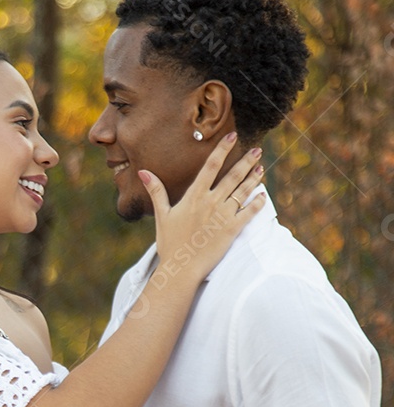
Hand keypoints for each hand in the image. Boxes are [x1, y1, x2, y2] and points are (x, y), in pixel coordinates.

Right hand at [140, 132, 265, 282]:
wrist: (181, 269)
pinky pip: (249, 213)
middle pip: (232, 176)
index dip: (222, 150)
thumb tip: (143, 172)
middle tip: (256, 150)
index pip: (210, 166)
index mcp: (194, 197)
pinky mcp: (231, 230)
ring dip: (253, 179)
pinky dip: (257, 204)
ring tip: (261, 168)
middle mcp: (210, 202)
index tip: (232, 137)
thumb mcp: (162, 215)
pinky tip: (262, 196)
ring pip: (242, 192)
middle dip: (246, 161)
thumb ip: (156, 191)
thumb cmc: (170, 244)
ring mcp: (222, 216)